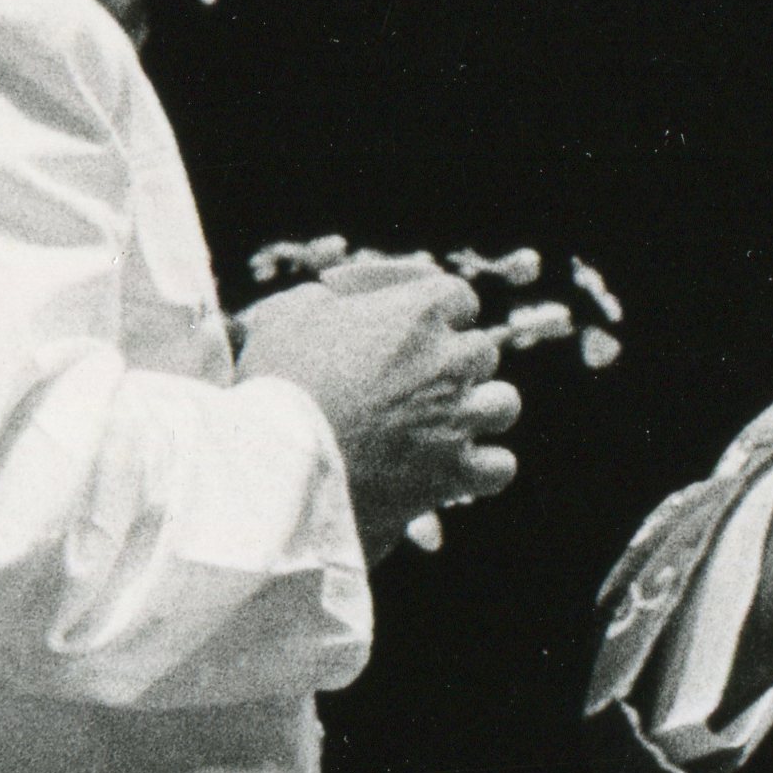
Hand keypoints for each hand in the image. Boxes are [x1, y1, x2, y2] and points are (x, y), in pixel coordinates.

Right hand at [240, 256, 520, 550]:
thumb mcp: (282, 317)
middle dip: (450, 363)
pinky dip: (481, 466)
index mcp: (417, 312)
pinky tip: (453, 468)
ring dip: (476, 409)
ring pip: (502, 403)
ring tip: (441, 423)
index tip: (408, 327)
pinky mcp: (452, 475)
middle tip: (412, 381)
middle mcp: (449, 362)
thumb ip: (321, 301)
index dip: (435, 311)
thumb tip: (332, 302)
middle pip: (480, 351)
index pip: (457, 297)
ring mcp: (457, 420)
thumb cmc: (271, 386)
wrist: (272, 469)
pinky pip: (499, 466)